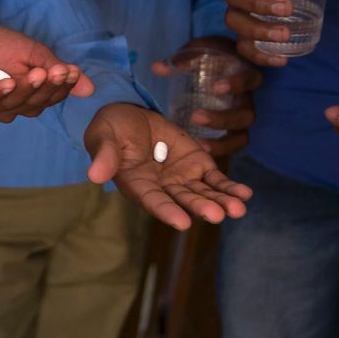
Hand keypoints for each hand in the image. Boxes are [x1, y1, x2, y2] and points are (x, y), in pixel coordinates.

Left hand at [0, 24, 95, 122]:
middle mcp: (5, 106)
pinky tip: (10, 82)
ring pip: (9, 106)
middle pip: (31, 106)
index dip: (60, 88)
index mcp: (23, 98)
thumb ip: (56, 69)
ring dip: (25, 90)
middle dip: (46, 89)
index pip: (47, 99)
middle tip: (57, 72)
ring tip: (37, 72)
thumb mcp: (32, 53)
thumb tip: (89, 89)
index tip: (71, 72)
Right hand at [84, 104, 252, 229]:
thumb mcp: (104, 136)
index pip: (153, 201)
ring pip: (202, 193)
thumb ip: (105, 155)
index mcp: (136, 185)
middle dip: (201, 208)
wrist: (130, 114)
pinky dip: (229, 187)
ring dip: (220, 201)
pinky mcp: (197, 164)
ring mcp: (181, 178)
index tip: (183, 222)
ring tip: (238, 209)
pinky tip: (244, 194)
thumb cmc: (112, 128)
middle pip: (183, 201)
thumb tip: (94, 176)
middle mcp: (161, 187)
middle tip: (218, 215)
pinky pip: (215, 179)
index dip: (167, 211)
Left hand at [151, 37, 260, 155]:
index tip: (216, 87)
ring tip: (200, 145)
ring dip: (222, 142)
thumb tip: (158, 67)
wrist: (214, 71)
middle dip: (222, 118)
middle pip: (245, 115)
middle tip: (196, 117)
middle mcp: (246, 101)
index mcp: (244, 76)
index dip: (237, 84)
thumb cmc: (208, 60)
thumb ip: (182, 60)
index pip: (250, 80)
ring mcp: (240, 121)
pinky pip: (230, 148)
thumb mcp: (198, 53)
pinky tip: (200, 153)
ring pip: (240, 137)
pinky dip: (218, 152)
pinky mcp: (231, 136)